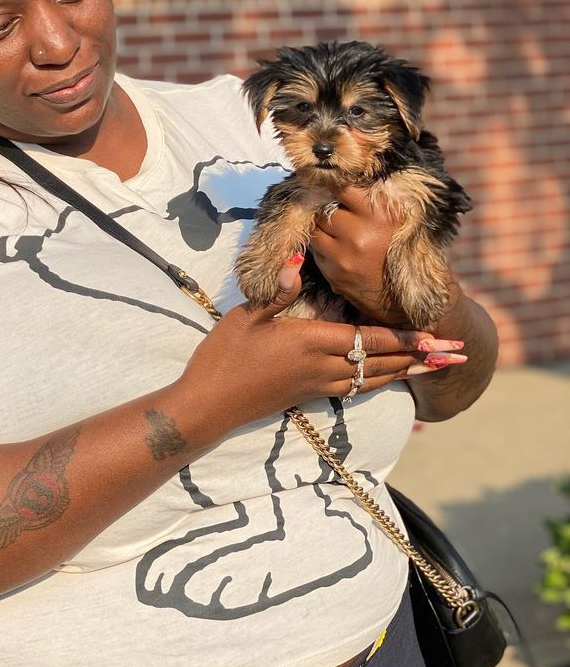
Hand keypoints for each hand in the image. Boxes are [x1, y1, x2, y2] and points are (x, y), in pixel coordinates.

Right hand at [178, 256, 464, 441]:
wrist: (209, 404)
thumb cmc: (224, 357)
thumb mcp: (245, 316)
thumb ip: (277, 292)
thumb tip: (300, 262)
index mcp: (311, 341)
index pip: (370, 337)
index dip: (405, 336)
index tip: (437, 335)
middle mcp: (322, 366)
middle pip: (383, 360)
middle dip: (422, 356)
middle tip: (458, 355)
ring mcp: (318, 383)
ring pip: (375, 377)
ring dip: (409, 371)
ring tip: (437, 367)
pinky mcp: (310, 394)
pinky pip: (356, 387)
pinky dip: (380, 381)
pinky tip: (389, 379)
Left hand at [309, 185, 444, 324]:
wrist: (409, 301)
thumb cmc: (406, 254)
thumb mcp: (401, 222)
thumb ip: (376, 202)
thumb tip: (345, 179)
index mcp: (381, 215)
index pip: (342, 188)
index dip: (334, 184)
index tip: (331, 183)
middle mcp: (360, 234)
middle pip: (324, 210)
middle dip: (327, 210)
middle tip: (335, 212)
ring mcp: (343, 256)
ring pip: (315, 230)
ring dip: (321, 229)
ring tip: (335, 231)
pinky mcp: (333, 274)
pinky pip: (316, 252)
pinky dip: (322, 249)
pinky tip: (338, 251)